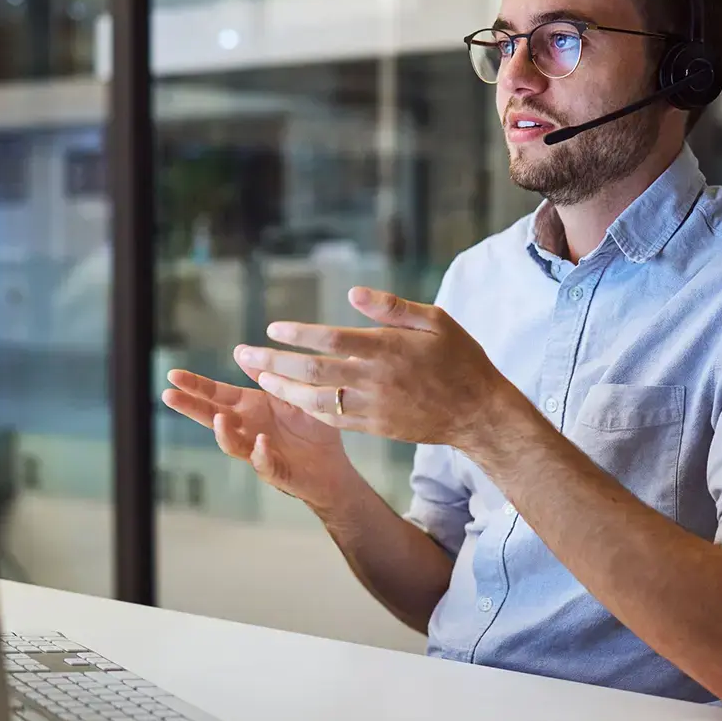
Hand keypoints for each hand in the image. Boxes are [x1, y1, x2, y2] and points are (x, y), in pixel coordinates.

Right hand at [161, 353, 355, 513]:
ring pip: (232, 444)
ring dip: (223, 432)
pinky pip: (264, 464)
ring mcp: (258, 451)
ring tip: (219, 418)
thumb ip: (267, 374)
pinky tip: (261, 442)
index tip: (173, 375)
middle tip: (168, 395)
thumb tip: (239, 349)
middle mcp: (248, 429)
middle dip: (190, 407)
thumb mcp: (290, 392)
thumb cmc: (312, 426)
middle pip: (212, 417)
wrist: (334, 464)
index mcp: (250, 408)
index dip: (195, 385)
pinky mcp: (277, 471)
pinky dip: (260, 454)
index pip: (217, 395)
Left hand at [235, 286, 501, 450]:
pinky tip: (291, 400)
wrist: (477, 412)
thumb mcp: (435, 320)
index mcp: (387, 348)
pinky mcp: (375, 427)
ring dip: (284, 390)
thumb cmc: (458, 357)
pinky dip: (309, 409)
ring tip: (259, 379)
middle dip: (274, 363)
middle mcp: (375, 378)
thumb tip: (352, 293)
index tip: (272, 328)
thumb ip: (392, 307)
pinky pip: (334, 420)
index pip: (332, 339)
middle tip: (243, 355)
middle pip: (314, 371)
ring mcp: (374, 406)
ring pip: (317, 400)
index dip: (299, 334)